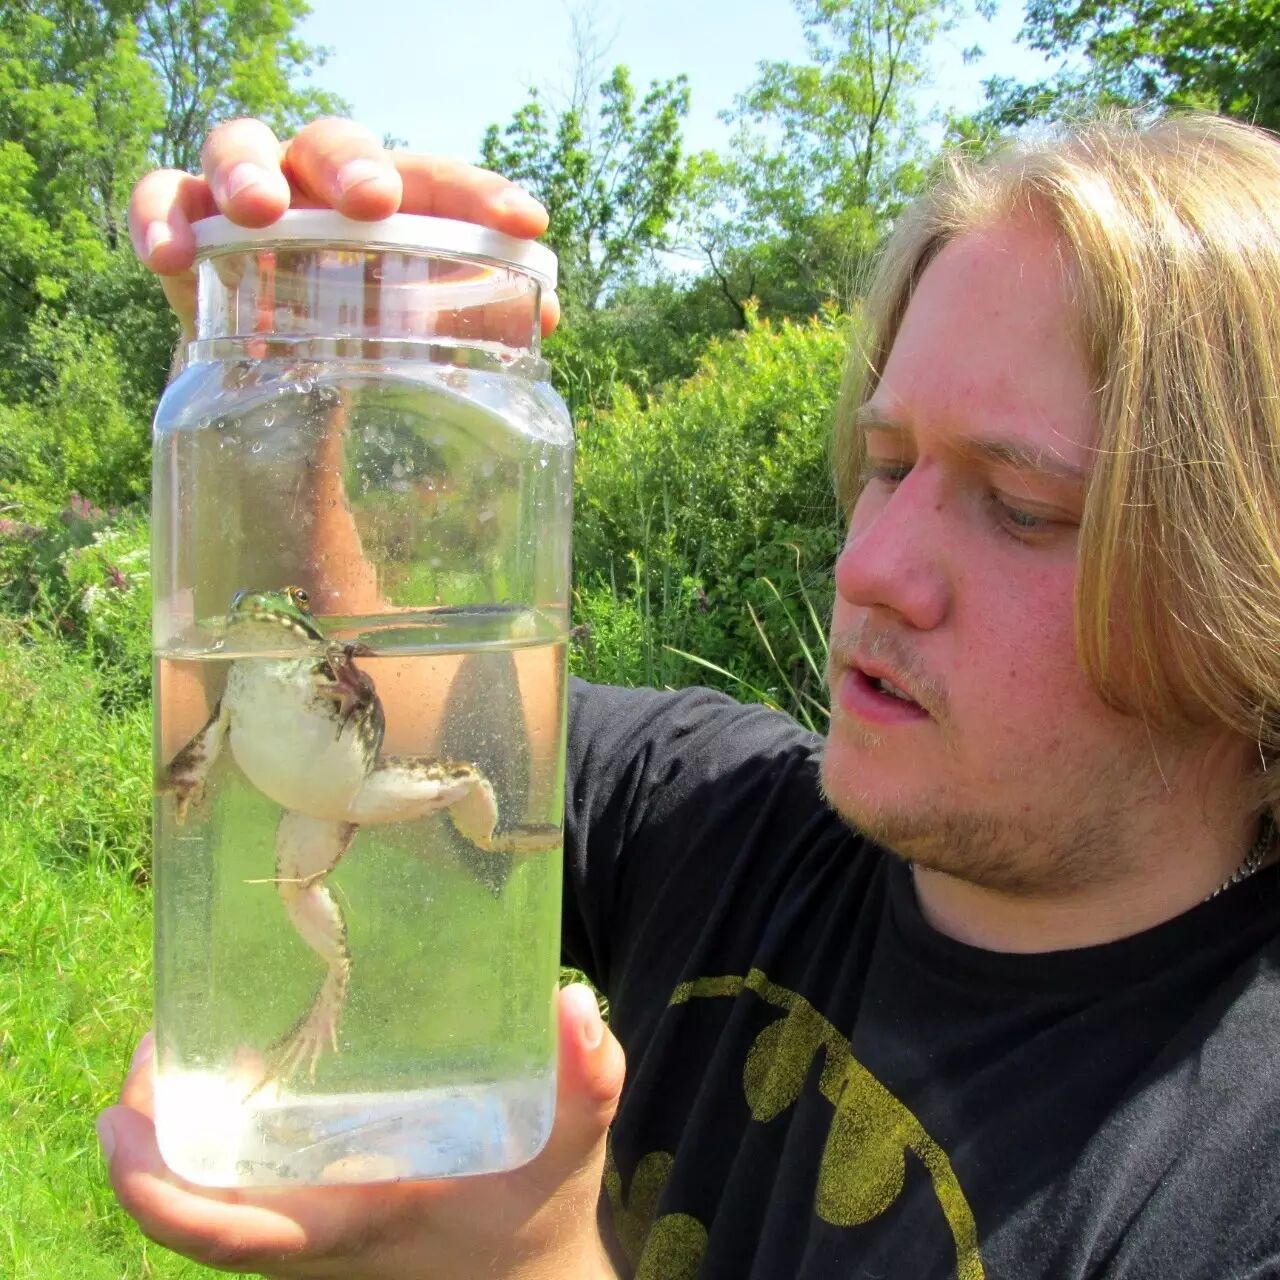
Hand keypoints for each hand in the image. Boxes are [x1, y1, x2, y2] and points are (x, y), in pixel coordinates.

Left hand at [99, 985, 622, 1278]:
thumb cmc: (538, 1221)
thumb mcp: (571, 1151)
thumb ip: (586, 1080)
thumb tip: (570, 1003)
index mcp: (352, 1226)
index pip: (228, 1234)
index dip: (156, 1190)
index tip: (119, 1124)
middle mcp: (312, 1235)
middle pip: (191, 1210)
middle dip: (147, 1138)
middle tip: (150, 1044)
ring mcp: (310, 1226)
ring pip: (208, 1196)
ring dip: (174, 1131)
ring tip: (176, 1043)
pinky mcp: (320, 1209)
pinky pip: (238, 1185)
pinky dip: (213, 1134)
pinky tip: (237, 1066)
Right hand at [126, 116, 560, 338]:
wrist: (281, 391)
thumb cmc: (362, 348)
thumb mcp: (418, 340)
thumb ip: (473, 322)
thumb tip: (548, 313)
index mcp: (388, 207)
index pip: (436, 182)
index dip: (481, 197)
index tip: (526, 227)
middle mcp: (319, 188)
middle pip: (333, 142)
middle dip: (354, 165)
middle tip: (373, 201)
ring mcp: (249, 199)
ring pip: (240, 145)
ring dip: (248, 171)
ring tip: (258, 210)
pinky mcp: (189, 227)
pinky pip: (162, 197)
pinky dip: (160, 218)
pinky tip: (171, 258)